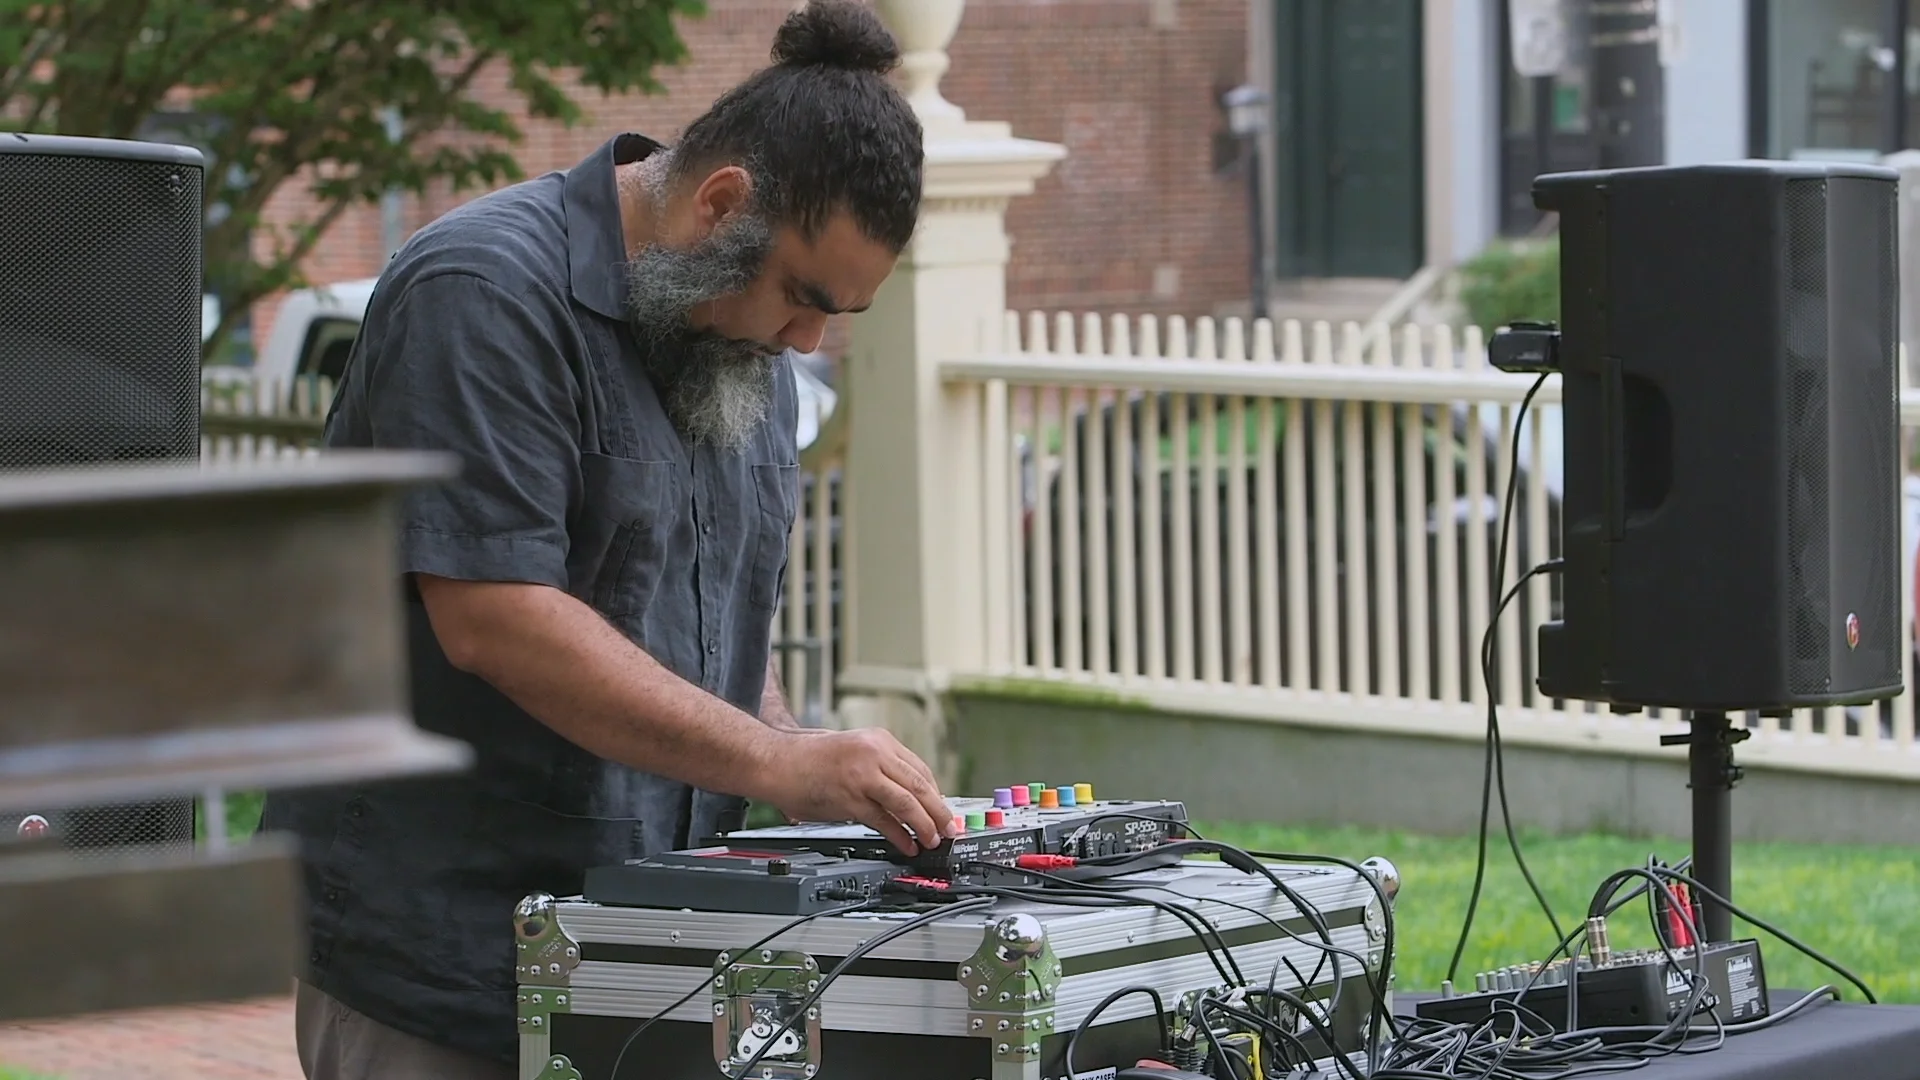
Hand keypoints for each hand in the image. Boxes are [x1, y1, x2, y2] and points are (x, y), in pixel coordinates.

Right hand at [755, 728, 953, 854]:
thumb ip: (878, 768)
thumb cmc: (807, 758)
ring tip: (934, 839)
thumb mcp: (852, 751)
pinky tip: (908, 844)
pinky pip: (884, 821)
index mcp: (879, 741)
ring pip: (908, 803)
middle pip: (920, 786)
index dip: (935, 794)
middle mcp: (875, 754)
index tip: (942, 809)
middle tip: (950, 828)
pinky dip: (901, 835)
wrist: (775, 761)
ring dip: (926, 825)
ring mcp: (863, 776)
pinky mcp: (851, 798)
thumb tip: (905, 795)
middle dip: (940, 811)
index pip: (920, 769)